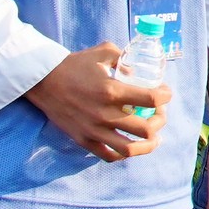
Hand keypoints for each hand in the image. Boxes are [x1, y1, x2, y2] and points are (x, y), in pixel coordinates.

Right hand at [23, 43, 170, 161]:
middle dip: (159, 121)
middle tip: (159, 114)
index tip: (165, 93)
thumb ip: (125, 59)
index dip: (165, 96)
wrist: (43, 81)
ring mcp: (94, 130)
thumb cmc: (75, 64)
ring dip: (147, 144)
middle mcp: (105, 114)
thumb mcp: (104, 52)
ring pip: (129, 149)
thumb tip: (140, 70)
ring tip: (153, 138)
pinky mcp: (83, 140)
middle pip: (146, 129)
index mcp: (112, 91)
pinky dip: (123, 154)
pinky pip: (108, 156)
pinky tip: (130, 145)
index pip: (152, 99)